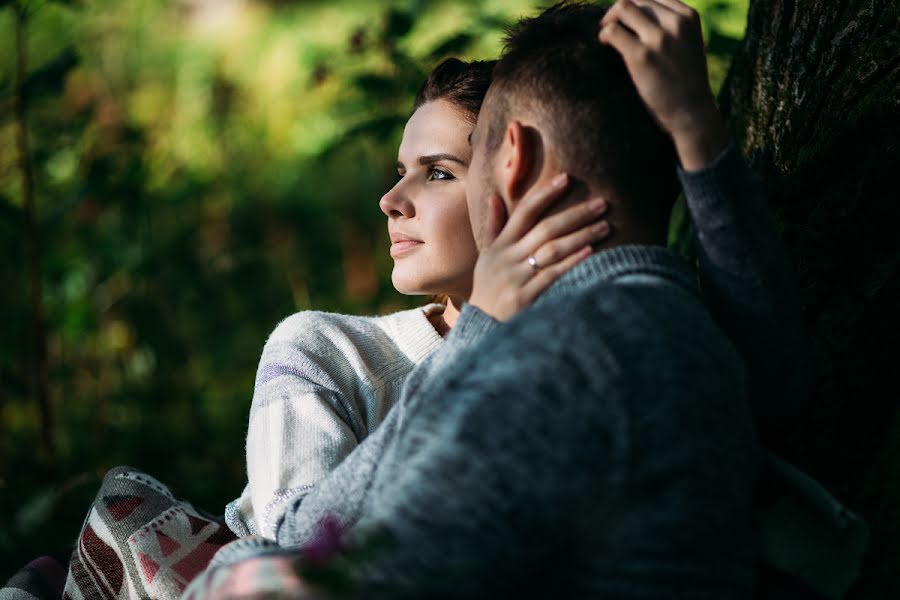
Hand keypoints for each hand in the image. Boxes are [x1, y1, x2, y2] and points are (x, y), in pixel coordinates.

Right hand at [468, 174, 610, 320]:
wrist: (482, 328)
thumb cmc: (489, 290)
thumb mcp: (486, 258)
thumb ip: (493, 227)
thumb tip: (495, 196)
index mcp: (500, 245)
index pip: (523, 212)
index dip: (544, 194)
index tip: (566, 178)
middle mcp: (507, 258)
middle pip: (545, 228)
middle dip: (575, 214)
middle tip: (602, 203)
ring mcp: (515, 278)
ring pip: (552, 250)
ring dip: (581, 236)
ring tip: (605, 226)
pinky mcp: (524, 298)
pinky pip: (552, 275)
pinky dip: (572, 263)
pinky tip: (591, 253)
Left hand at [598, 0, 728, 169]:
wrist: (692, 113)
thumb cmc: (686, 83)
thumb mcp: (688, 44)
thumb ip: (672, 27)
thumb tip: (639, 18)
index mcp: (688, 17)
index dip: (636, 5)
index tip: (627, 20)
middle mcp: (675, 22)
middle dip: (619, 11)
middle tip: (610, 27)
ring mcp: (658, 38)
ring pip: (623, 8)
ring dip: (609, 20)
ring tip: (606, 36)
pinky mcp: (641, 55)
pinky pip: (612, 31)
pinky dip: (604, 35)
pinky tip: (604, 45)